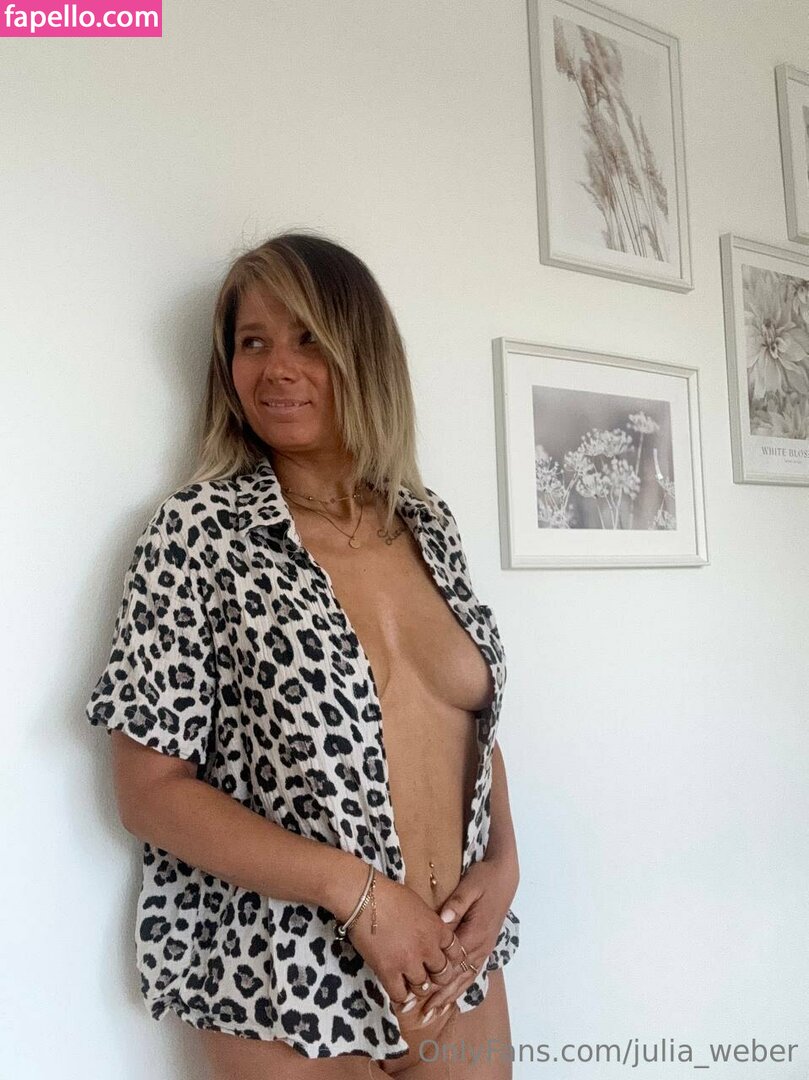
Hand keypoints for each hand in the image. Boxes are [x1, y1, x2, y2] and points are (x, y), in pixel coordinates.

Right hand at [344, 871, 462, 1019]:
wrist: (365, 897)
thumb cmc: (389, 894)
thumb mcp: (419, 905)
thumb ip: (429, 923)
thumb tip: (429, 932)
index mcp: (437, 928)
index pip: (456, 953)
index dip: (451, 960)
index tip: (442, 960)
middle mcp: (427, 948)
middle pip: (443, 975)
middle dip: (437, 977)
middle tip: (427, 974)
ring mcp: (409, 962)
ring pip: (423, 988)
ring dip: (418, 986)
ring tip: (410, 981)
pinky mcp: (388, 971)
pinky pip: (400, 995)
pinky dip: (400, 995)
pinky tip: (396, 987)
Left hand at [417, 852, 518, 1013]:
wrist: (505, 877)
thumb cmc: (485, 879)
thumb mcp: (470, 886)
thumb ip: (457, 903)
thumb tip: (442, 918)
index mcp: (476, 932)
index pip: (452, 963)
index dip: (436, 981)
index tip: (419, 995)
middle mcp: (481, 945)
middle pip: (458, 977)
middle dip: (440, 997)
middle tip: (422, 1014)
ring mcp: (484, 947)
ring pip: (466, 978)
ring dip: (450, 997)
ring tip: (433, 1013)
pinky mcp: (484, 946)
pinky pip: (472, 972)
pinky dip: (461, 987)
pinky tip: (452, 998)